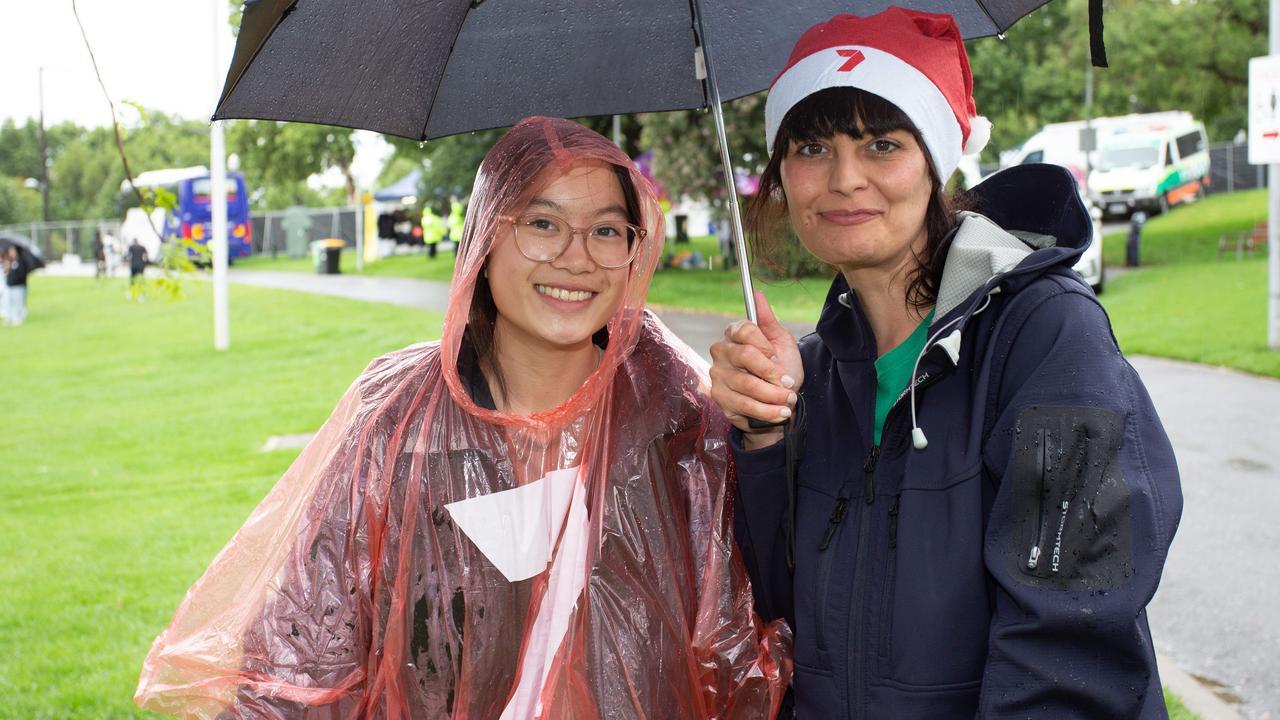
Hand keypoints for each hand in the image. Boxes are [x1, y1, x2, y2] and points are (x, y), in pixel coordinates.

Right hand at [709, 291, 803, 448]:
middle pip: (745, 356)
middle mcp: (721, 353)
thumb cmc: (780, 369)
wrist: (779, 400)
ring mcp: (718, 376)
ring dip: (773, 395)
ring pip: (747, 384)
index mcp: (734, 334)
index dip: (765, 345)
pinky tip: (779, 412)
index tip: (776, 356)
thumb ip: (768, 320)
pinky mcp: (720, 399)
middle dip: (772, 373)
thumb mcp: (780, 342)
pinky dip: (766, 411)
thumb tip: (758, 294)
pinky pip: (744, 405)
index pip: (745, 329)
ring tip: (789, 400)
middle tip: (789, 383)